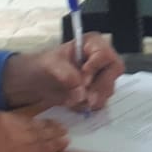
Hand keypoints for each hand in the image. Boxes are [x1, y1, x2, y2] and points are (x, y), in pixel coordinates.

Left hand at [1, 33, 124, 109]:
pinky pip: (101, 101)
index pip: (104, 54)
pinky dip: (89, 106)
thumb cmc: (44, 66)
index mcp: (92, 44)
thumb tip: (81, 92)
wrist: (37, 82)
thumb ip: (66, 75)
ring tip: (75, 101)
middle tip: (88, 100)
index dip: (96, 67)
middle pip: (114, 71)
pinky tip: (75, 104)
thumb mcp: (51, 65)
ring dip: (94, 98)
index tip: (83, 80)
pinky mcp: (98, 92)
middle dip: (100, 87)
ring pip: (109, 88)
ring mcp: (102, 76)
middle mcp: (101, 58)